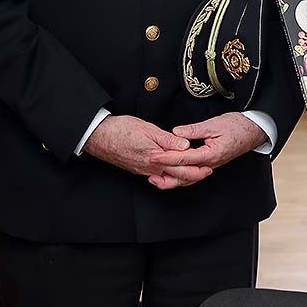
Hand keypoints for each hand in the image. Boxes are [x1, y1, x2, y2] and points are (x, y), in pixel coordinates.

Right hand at [83, 115, 211, 188]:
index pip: (181, 167)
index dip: (196, 168)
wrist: (99, 137)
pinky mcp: (138, 169)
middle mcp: (150, 168)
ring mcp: (143, 170)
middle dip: (193, 175)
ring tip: (194, 172)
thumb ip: (168, 140)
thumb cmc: (121, 130)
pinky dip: (168, 176)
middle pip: (176, 176)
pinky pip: (157, 176)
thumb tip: (185, 146)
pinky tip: (173, 171)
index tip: (208, 166)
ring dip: (181, 176)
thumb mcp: (148, 129)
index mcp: (155, 158)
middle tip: (206, 172)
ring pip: (167, 178)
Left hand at [147, 113, 268, 189]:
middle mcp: (210, 164)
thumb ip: (194, 130)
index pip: (184, 158)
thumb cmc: (236, 126)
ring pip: (188, 179)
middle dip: (165, 175)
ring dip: (171, 179)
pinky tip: (171, 173)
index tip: (153, 155)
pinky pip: (193, 174)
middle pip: (184, 176)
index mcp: (210, 154)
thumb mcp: (214, 124)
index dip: (167, 157)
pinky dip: (180, 176)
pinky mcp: (209, 164)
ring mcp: (210, 166)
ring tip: (155, 178)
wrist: (253, 131)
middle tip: (149, 171)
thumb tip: (176, 132)